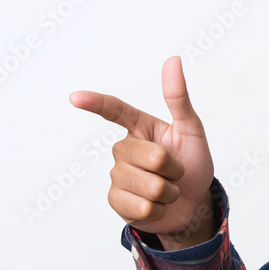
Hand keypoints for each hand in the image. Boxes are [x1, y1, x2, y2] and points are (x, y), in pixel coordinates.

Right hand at [70, 56, 215, 247]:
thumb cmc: (192, 163)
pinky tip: (159, 206)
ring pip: (150, 185)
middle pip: (152, 157)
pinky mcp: (116, 200)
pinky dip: (161, 209)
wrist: (192, 203)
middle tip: (177, 172)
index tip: (76, 97)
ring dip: (170, 191)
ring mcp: (117, 175)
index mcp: (140, 128)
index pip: (115, 111)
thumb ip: (178, 98)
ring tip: (169, 189)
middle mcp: (123, 149)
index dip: (96, 104)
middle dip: (176, 168)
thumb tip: (173, 60)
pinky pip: (143, 206)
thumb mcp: (191, 129)